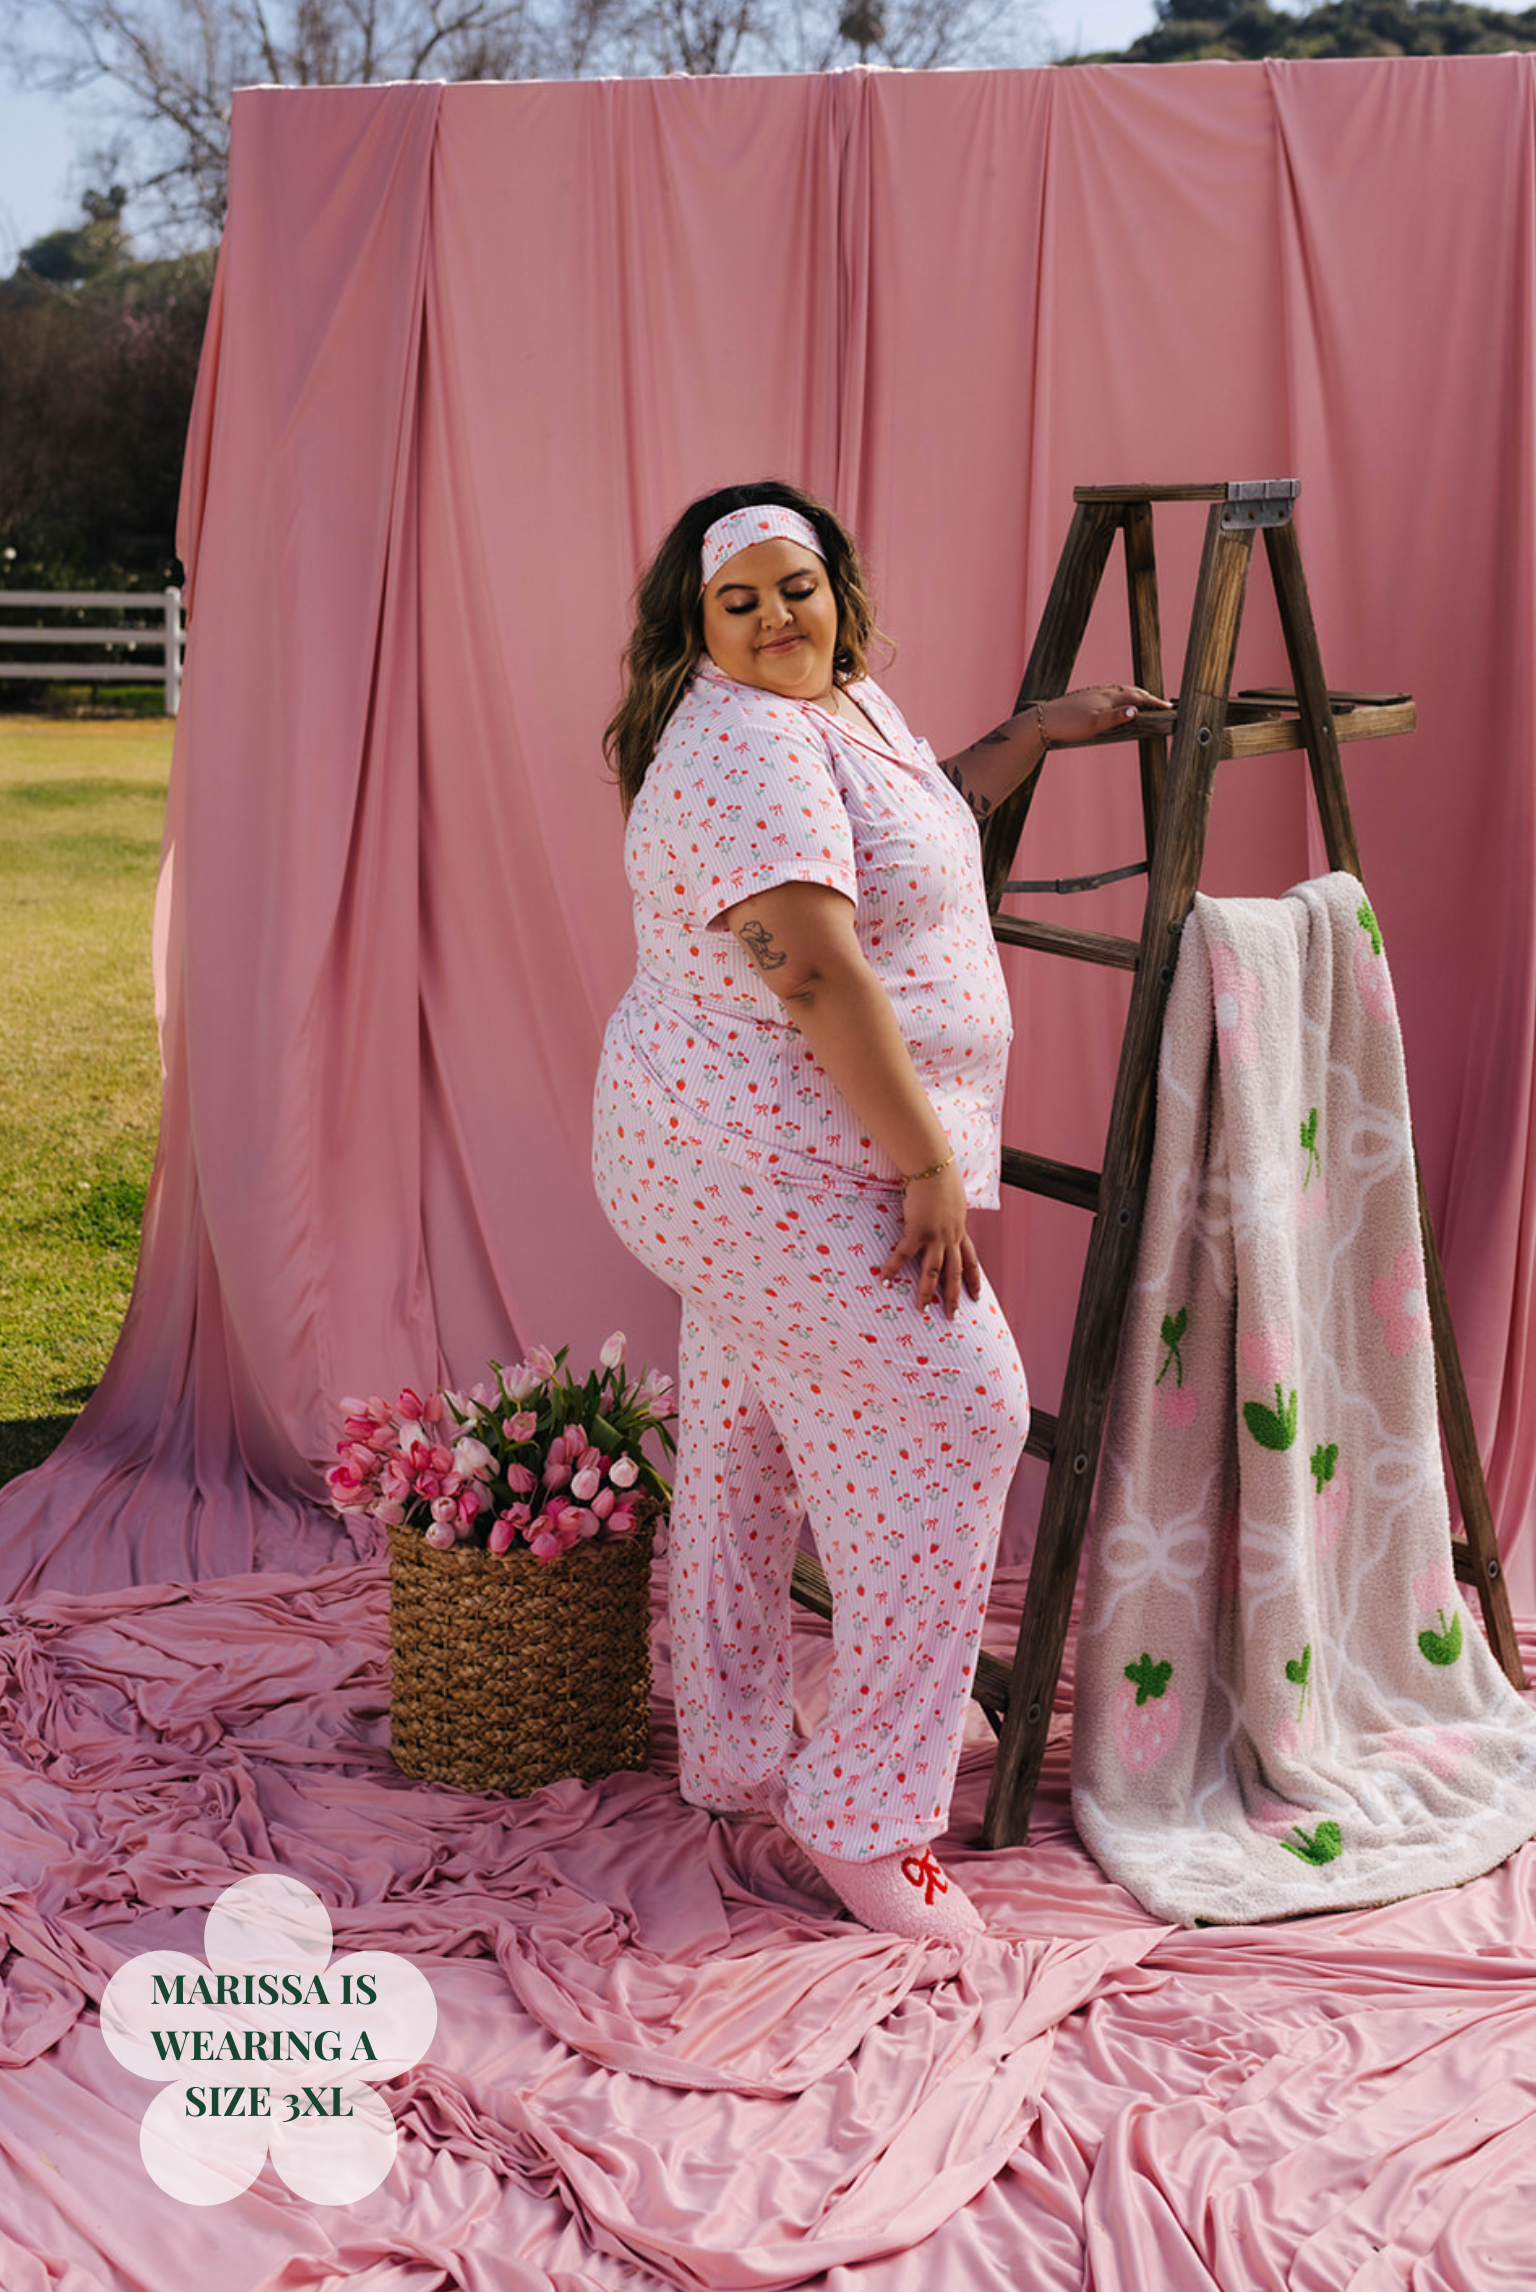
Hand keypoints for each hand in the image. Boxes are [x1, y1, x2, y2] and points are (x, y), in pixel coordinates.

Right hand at [877, 1162, 981, 1318]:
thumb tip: (947, 1212)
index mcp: (959, 1231)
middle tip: (952, 1317)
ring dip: (927, 1293)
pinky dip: (892, 1269)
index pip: (971, 1261)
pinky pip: (903, 1255)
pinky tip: (884, 1281)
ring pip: (933, 1272)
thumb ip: (950, 1213)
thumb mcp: (953, 1201)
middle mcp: (950, 1238)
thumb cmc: (941, 1179)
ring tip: (922, 1310)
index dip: (974, 1280)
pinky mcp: (918, 1231)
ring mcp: (935, 1236)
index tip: (977, 1297)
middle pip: (955, 1274)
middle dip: (954, 1297)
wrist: (934, 1168)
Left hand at [1039, 684, 1170, 749]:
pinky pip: (1110, 693)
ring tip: (1143, 701)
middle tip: (1160, 703)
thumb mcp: (1094, 724)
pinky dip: (1121, 696)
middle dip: (1147, 696)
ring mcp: (1093, 693)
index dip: (1154, 702)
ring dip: (1134, 695)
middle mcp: (1103, 692)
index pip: (1137, 697)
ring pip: (1120, 691)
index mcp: (1108, 697)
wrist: (1042, 721)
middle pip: (1131, 691)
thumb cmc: (1068, 724)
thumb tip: (1136, 710)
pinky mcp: (1085, 697)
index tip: (1167, 707)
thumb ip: (1116, 717)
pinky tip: (1116, 702)